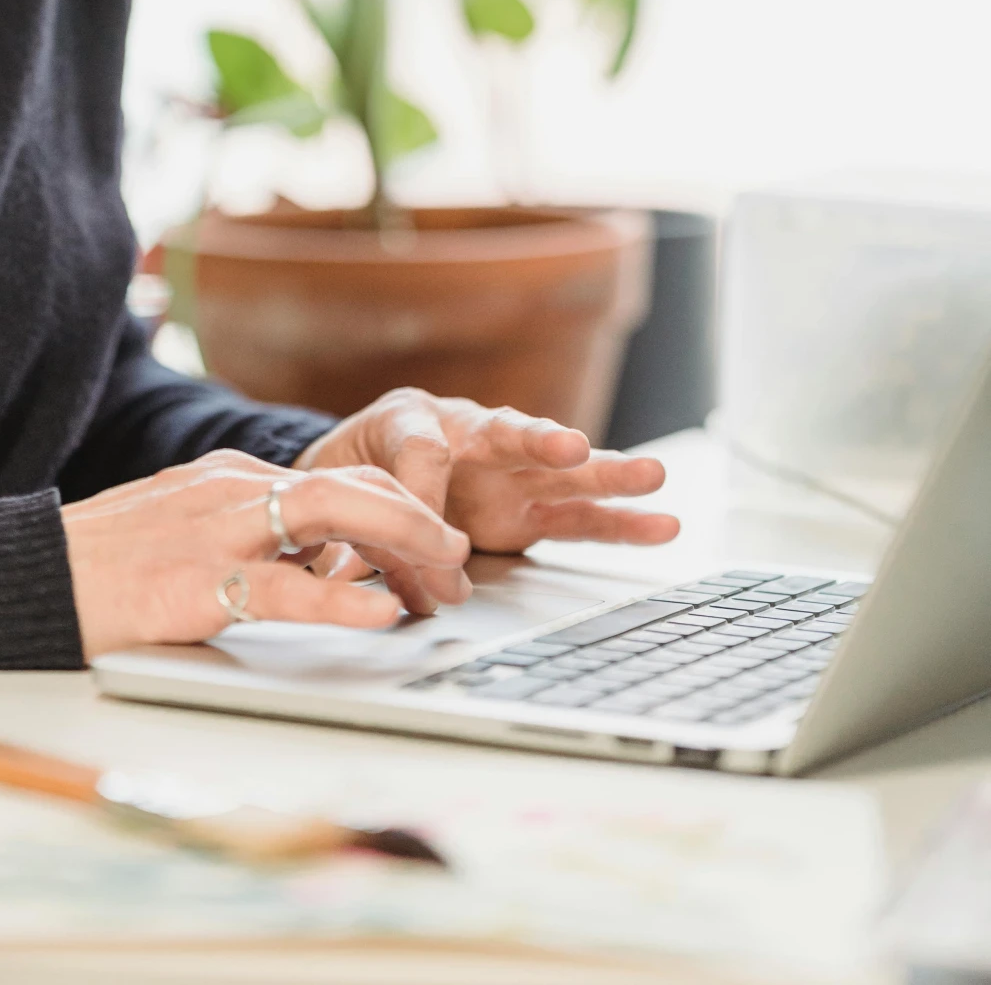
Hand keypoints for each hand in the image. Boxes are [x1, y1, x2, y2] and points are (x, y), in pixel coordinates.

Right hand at [61, 448, 469, 658]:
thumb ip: (248, 543)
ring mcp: (212, 531)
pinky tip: (381, 612)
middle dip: (417, 518)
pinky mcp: (192, 583)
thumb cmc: (102, 566)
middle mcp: (230, 490)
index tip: (439, 544)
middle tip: (461, 561)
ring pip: (328, 516)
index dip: (400, 508)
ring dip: (400, 540)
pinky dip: (339, 599)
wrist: (24, 576)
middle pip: (347, 485)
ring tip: (448, 571)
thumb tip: (318, 570)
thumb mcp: (185, 532)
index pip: (337, 477)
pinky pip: (282, 589)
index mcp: (230, 478)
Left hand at [297, 390, 679, 614]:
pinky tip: (662, 522)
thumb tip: (384, 582)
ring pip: (559, 471)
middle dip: (538, 443)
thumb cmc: (351, 469)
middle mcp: (467, 433)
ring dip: (604, 475)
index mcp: (408, 418)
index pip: (421, 449)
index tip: (424, 539)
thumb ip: (364, 531)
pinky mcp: (527, 508)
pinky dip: (618, 521)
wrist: (359, 471)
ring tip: (652, 475)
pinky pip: (577, 515)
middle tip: (569, 448)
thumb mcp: (340, 489)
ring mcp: (504, 471)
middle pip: (507, 432)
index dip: (423, 494)